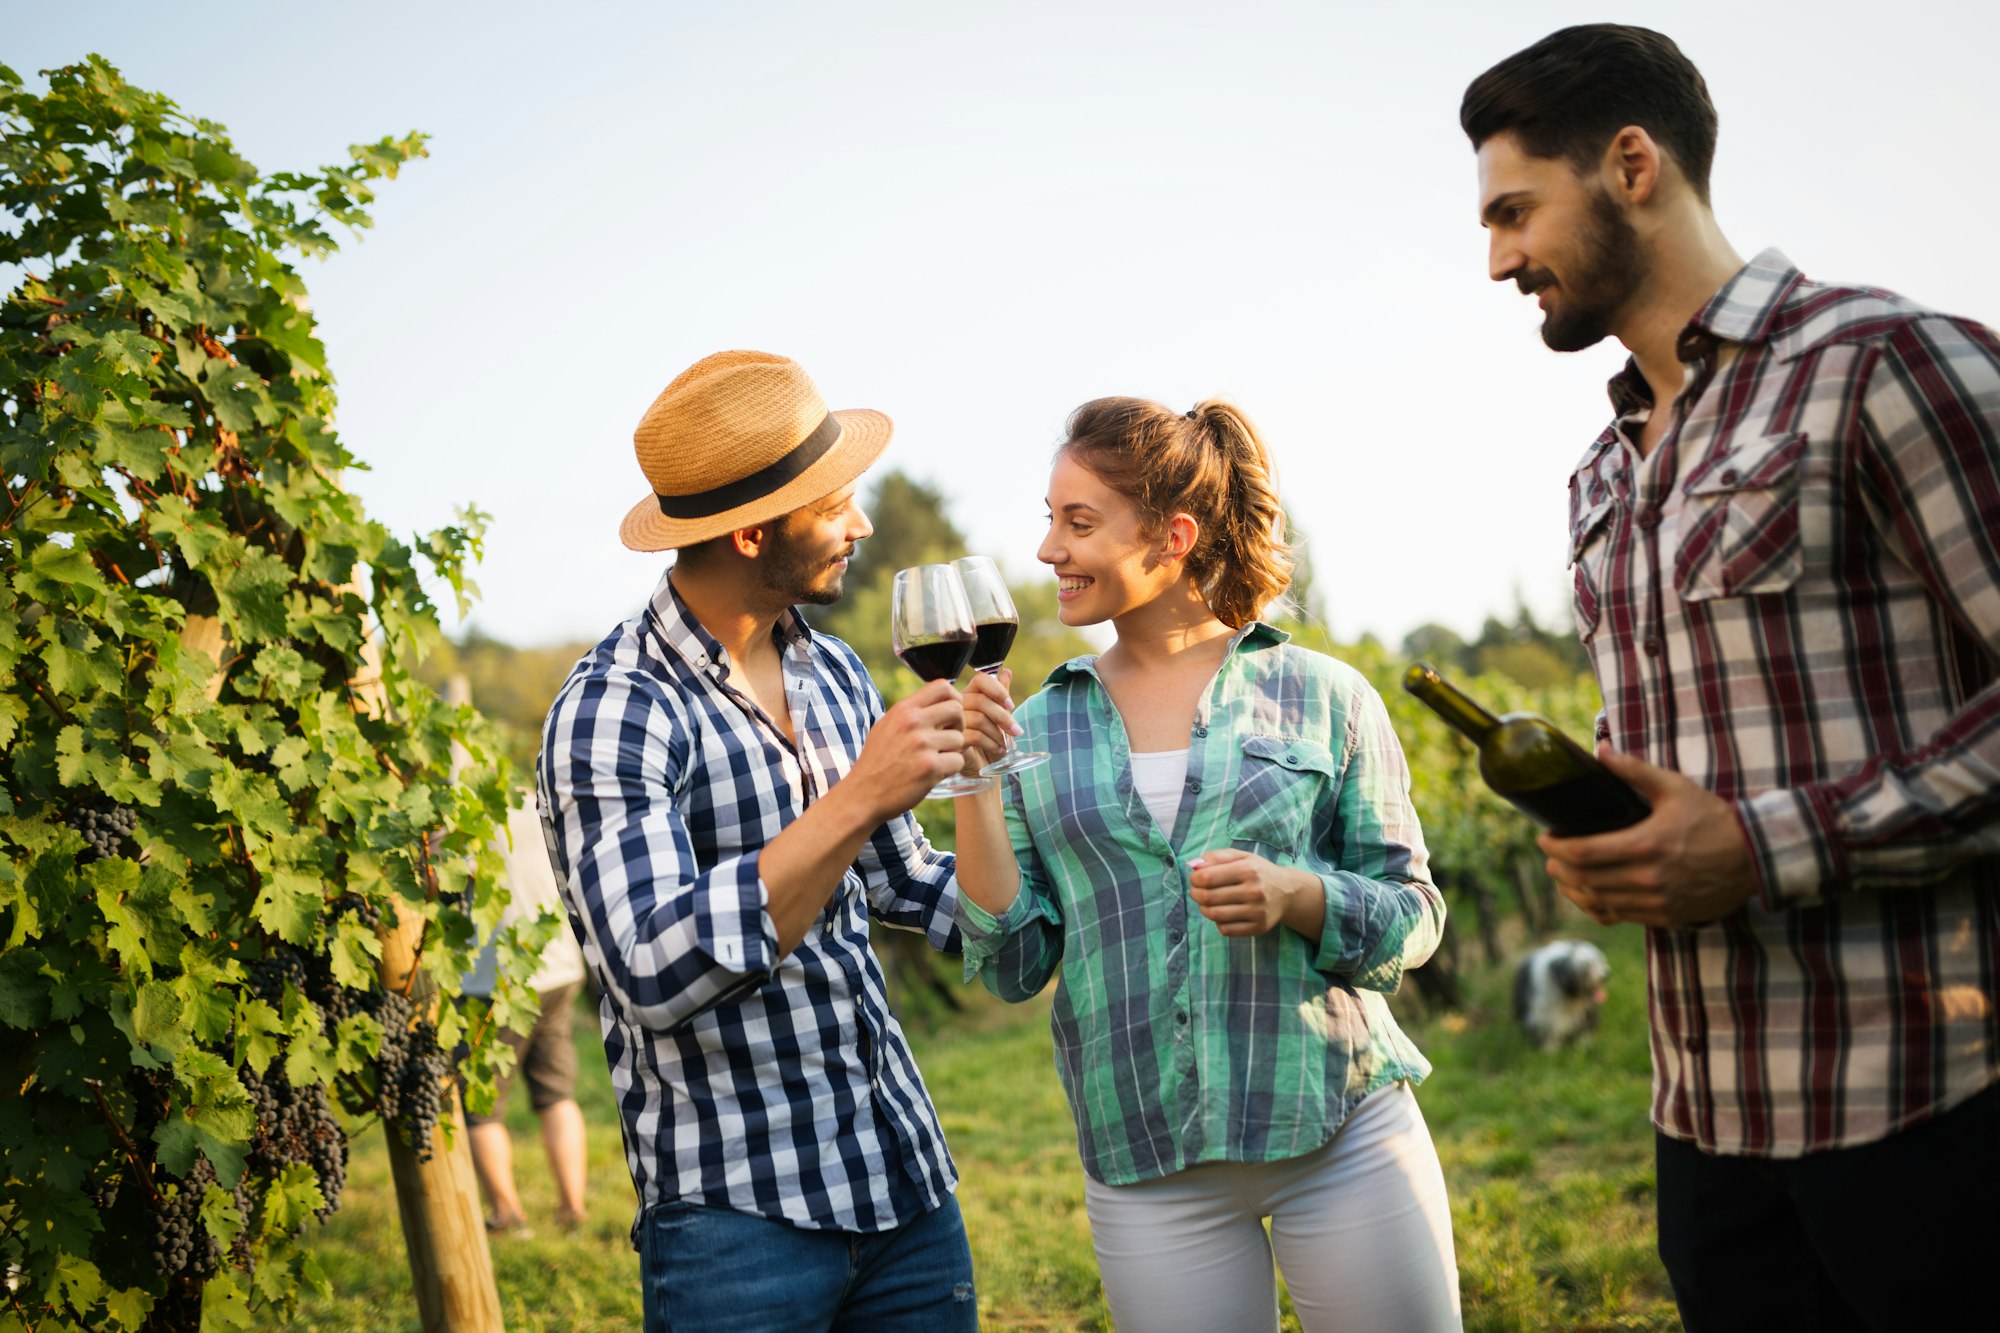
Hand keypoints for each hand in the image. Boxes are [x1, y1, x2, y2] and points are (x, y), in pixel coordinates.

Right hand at [851, 680, 965, 816]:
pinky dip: (951, 769)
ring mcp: (922, 744)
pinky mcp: (930, 767)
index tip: (949, 716)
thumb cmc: (876, 762)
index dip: (954, 699)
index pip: (943, 686)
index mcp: (903, 709)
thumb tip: (935, 702)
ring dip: (953, 751)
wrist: (862, 794)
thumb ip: (909, 713)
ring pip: (960, 738)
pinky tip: (935, 773)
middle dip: (958, 725)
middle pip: (957, 709)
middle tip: (948, 739)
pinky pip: (958, 760)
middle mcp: (913, 722)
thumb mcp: (886, 727)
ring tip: (937, 759)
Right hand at [958, 667, 1020, 774]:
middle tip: (1017, 731)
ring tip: (1004, 744)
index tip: (1010, 705)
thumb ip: (999, 695)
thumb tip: (1006, 671)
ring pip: (978, 718)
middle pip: (981, 700)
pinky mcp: (952, 742)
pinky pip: (974, 736)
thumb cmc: (988, 743)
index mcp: (968, 695)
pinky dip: (991, 744)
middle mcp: (956, 707)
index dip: (997, 689)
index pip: (980, 679)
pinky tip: (997, 750)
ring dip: (998, 733)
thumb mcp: (997, 719)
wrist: (980, 771)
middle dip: (1003, 717)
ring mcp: (951, 724)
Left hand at [1188, 848, 1322, 938]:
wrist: (1287, 892)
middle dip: (1196, 894)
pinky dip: (1217, 922)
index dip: (1195, 879)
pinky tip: (1222, 913)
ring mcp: (1257, 912)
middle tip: (1197, 892)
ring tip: (1206, 903)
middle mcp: (1254, 891)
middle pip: (1209, 897)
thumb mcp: (1242, 857)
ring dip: (1204, 909)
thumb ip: (1217, 857)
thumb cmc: (1258, 872)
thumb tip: (1194, 865)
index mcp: (1248, 869)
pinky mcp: (1258, 927)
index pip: (1207, 878)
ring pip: (1215, 915)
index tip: (1195, 879)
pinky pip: (1226, 930)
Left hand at [1537, 745, 1757, 927]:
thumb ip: (1634, 770)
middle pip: (1584, 879)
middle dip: (1558, 868)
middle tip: (1549, 855)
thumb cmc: (1714, 819)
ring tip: (1561, 875)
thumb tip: (1601, 750)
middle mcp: (1647, 879)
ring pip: (1598, 902)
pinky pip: (1619, 917)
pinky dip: (1597, 907)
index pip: (1583, 853)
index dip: (1555, 848)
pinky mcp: (1666, 917)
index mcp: (1645, 845)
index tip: (1544, 838)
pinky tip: (1588, 896)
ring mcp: (1656, 902)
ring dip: (1573, 889)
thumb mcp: (1675, 787)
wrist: (1754, 857)